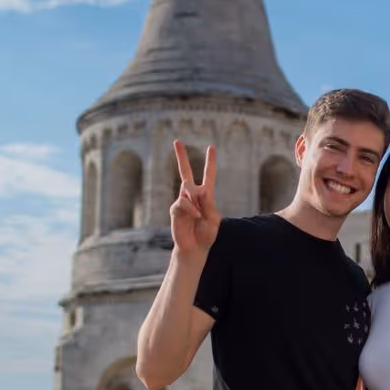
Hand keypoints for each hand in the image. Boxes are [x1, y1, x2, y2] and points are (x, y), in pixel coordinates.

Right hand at [171, 140, 219, 256]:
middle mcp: (192, 196)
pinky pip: (182, 202)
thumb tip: (198, 191)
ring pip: (187, 190)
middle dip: (181, 157)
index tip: (211, 147)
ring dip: (196, 203)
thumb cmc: (206, 236)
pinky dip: (190, 209)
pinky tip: (194, 216)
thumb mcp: (214, 220)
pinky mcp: (175, 209)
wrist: (195, 249)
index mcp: (206, 196)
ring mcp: (182, 201)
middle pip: (185, 172)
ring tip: (198, 217)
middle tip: (176, 141)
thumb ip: (209, 205)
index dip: (210, 162)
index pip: (208, 176)